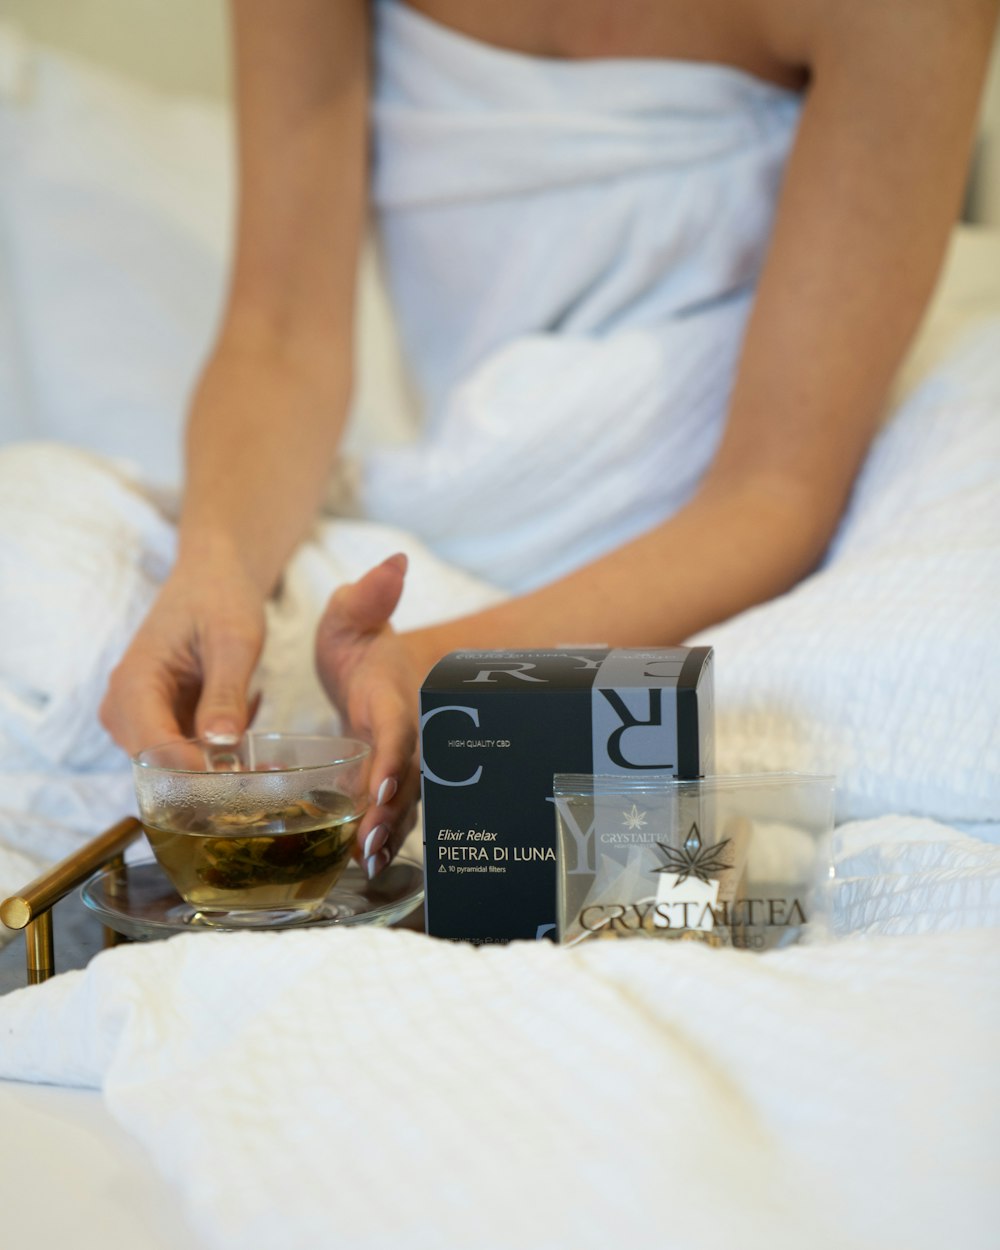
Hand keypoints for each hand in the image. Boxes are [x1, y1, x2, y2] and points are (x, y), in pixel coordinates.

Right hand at [100, 556, 265, 755]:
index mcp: (133, 683)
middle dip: (211, 774)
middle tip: (267, 764)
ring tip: (260, 725)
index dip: (191, 770)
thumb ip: (225, 692)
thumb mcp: (233, 640)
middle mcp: (125, 708)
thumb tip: (221, 743)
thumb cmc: (219, 598)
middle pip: (158, 766)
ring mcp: (140, 718)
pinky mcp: (161, 721)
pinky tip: (247, 709)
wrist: (212, 577)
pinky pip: (188, 752)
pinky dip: (222, 746)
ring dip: (221, 760)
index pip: (151, 747)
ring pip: (176, 765)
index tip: (236, 780)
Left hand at [315, 553, 423, 877]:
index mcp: (391, 698)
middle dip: (391, 813)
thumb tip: (392, 564)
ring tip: (364, 862)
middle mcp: (405, 737)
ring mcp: (401, 765)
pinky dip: (380, 840)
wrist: (382, 674)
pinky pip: (390, 816)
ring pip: (403, 806)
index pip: (396, 729)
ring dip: (386, 835)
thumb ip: (366, 597)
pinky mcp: (389, 786)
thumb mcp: (354, 616)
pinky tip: (360, 866)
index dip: (393, 758)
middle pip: (407, 779)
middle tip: (368, 842)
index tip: (383, 784)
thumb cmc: (362, 646)